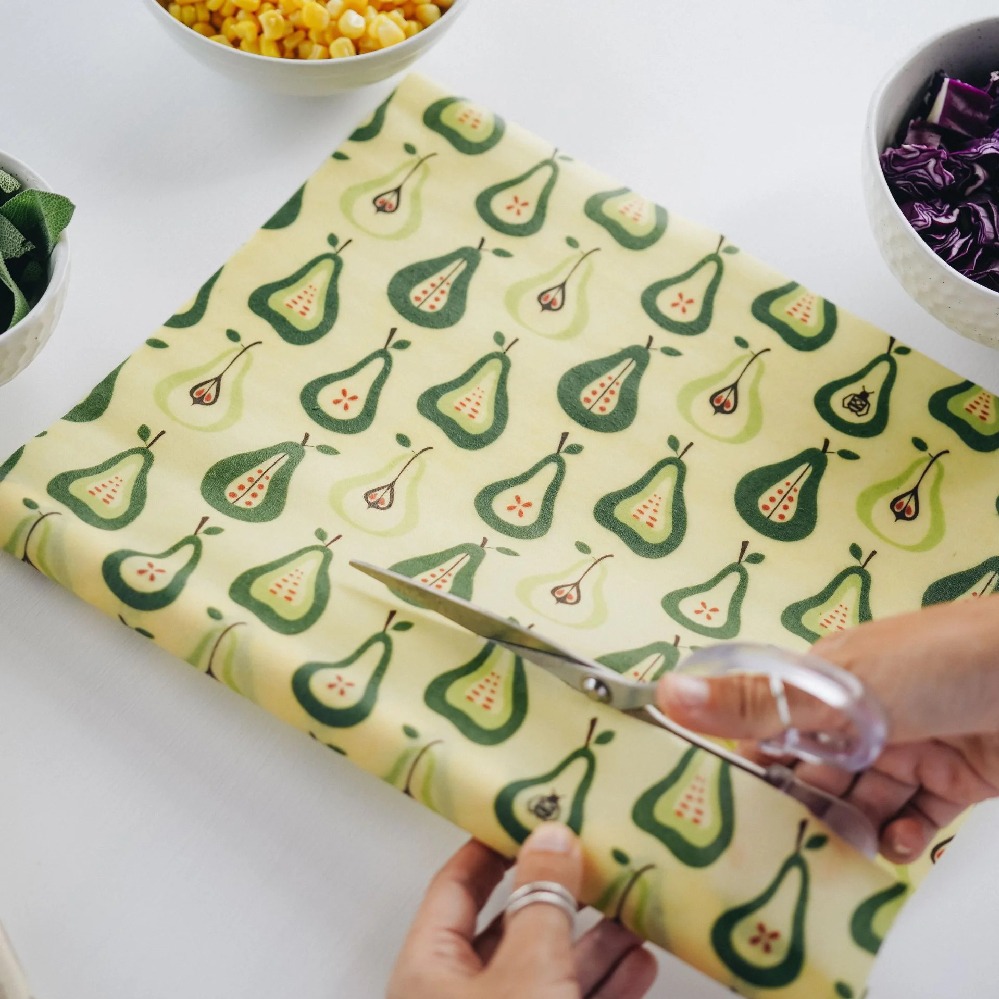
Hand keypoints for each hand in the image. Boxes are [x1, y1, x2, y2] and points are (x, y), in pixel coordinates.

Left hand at [387, 823, 657, 998]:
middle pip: (510, 926)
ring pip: (548, 969)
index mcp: (429, 970)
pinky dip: (605, 986)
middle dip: (560, 893)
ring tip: (635, 903)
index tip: (535, 810)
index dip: (493, 846)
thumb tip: (552, 832)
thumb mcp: (528, 975)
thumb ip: (543, 903)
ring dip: (593, 939)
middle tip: (600, 854)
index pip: (455, 885)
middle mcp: (459, 997)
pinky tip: (640, 963)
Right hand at [656, 596, 998, 862]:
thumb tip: (669, 693)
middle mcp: (860, 713)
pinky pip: (915, 814)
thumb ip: (754, 702)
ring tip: (844, 850)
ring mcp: (908, 743)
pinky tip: (897, 842)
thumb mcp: (836, 688)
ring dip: (852, 826)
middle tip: (784, 848)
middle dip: (801, 808)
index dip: (748, 766)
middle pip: (813, 771)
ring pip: (862, 797)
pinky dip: (903, 834)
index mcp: (822, 682)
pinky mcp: (954, 773)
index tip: (728, 808)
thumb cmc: (940, 663)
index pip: (767, 727)